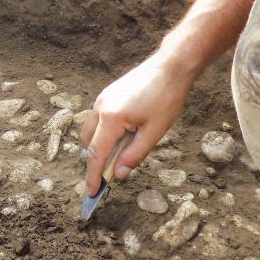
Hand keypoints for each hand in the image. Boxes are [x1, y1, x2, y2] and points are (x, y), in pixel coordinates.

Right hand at [79, 54, 194, 195]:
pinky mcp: (107, 95)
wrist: (170, 66)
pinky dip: (104, 133)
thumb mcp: (154, 132)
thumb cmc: (166, 98)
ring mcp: (102, 99)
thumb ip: (134, 155)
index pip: (96, 154)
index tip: (91, 193)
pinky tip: (124, 135)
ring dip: (100, 146)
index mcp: (112, 118)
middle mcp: (101, 108)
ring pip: (91, 131)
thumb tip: (118, 175)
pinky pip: (98, 120)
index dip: (93, 176)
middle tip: (108, 176)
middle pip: (88, 144)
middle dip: (95, 161)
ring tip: (120, 154)